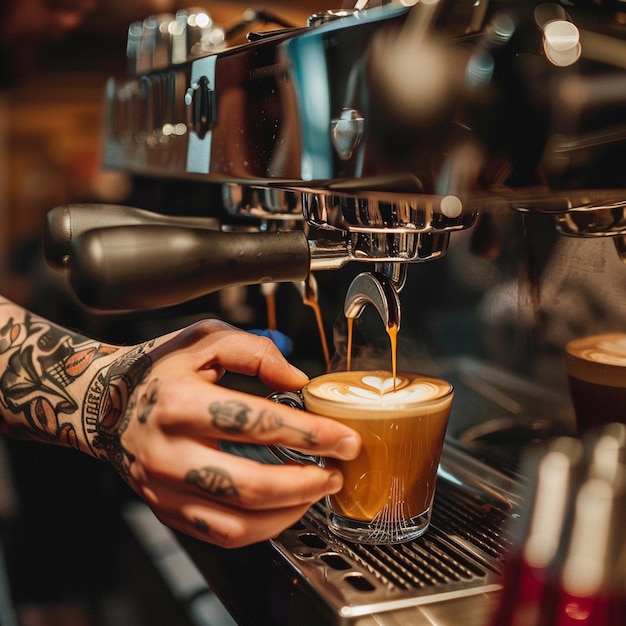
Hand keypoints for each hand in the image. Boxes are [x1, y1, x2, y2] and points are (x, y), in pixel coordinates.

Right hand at [91, 320, 360, 547]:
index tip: (344, 438)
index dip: (310, 433)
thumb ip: (255, 352)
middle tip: (336, 472)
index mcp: (179, 403)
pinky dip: (263, 528)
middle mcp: (168, 452)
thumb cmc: (158, 368)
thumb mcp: (205, 339)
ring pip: (238, 522)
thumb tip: (298, 381)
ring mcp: (164, 489)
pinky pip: (222, 534)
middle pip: (250, 484)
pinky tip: (285, 507)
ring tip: (317, 490)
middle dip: (307, 483)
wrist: (104, 404)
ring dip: (290, 511)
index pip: (257, 423)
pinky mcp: (167, 510)